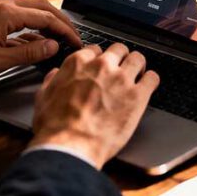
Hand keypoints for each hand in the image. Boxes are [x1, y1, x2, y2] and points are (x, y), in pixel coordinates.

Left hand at [0, 0, 81, 81]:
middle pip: (43, 7)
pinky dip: (30, 24)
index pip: (47, 18)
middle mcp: (2, 4)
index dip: (65, 31)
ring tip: (57, 36)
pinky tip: (33, 38)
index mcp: (7, 14)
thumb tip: (52, 46)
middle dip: (61, 20)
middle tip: (73, 35)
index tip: (75, 41)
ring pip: (30, 8)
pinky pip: (16, 13)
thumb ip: (28, 52)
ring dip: (46, 20)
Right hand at [29, 43, 158, 168]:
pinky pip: (153, 78)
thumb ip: (52, 81)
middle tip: (121, 69)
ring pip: (138, 59)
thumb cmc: (55, 126)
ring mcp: (122, 79)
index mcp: (78, 64)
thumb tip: (56, 74)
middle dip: (121, 58)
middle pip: (119, 50)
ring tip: (138, 75)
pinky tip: (148, 86)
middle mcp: (102, 67)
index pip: (96, 49)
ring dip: (138, 66)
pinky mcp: (137, 95)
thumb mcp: (43, 97)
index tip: (102, 67)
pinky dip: (151, 80)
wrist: (70, 146)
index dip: (100, 58)